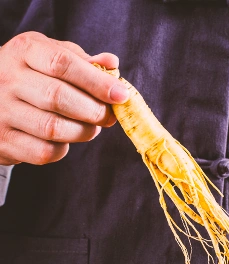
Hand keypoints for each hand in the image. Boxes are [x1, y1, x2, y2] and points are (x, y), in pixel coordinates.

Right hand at [0, 31, 128, 164]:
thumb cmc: (33, 76)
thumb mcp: (52, 57)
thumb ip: (82, 61)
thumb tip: (112, 64)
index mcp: (24, 51)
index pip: (63, 63)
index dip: (97, 81)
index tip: (121, 95)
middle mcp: (6, 78)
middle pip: (58, 97)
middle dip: (94, 111)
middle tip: (109, 117)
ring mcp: (1, 112)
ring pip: (53, 128)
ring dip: (84, 132)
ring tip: (92, 127)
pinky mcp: (3, 141)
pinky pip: (44, 152)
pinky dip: (64, 149)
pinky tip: (66, 139)